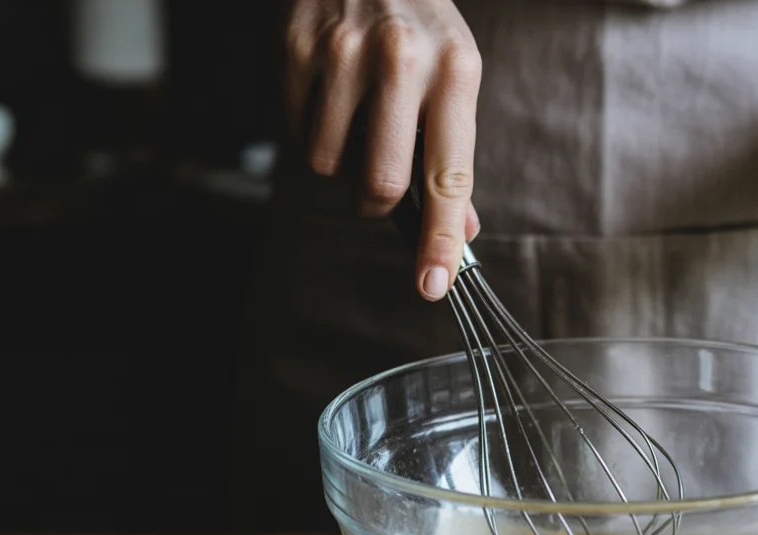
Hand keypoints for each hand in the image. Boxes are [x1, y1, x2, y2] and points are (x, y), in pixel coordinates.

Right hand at [283, 0, 481, 299]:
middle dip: (376, 205)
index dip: (439, 240)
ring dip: (338, 164)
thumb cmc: (417, 21)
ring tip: (354, 119)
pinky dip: (310, 128)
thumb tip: (462, 231)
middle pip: (380, 183)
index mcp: (455, 72)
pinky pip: (295, 130)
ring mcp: (342, 52)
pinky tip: (328, 93)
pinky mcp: (295, 48)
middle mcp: (402, 61)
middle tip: (377, 189)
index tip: (433, 285)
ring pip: (326, 164)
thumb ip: (454, 153)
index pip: (449, 177)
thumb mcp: (455, 72)